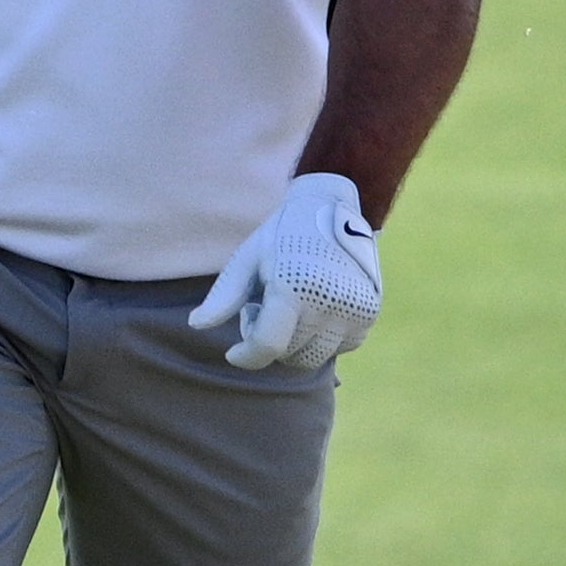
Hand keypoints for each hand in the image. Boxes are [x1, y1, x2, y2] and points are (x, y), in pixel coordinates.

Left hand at [192, 173, 381, 371]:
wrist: (332, 209)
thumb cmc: (280, 236)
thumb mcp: (246, 261)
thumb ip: (223, 297)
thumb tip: (195, 326)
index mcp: (292, 287)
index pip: (268, 346)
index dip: (246, 356)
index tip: (233, 354)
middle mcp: (328, 302)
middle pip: (289, 354)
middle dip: (269, 340)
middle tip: (263, 306)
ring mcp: (354, 309)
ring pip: (315, 356)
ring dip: (295, 342)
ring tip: (288, 308)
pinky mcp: (370, 312)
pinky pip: (340, 347)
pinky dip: (322, 338)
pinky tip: (313, 309)